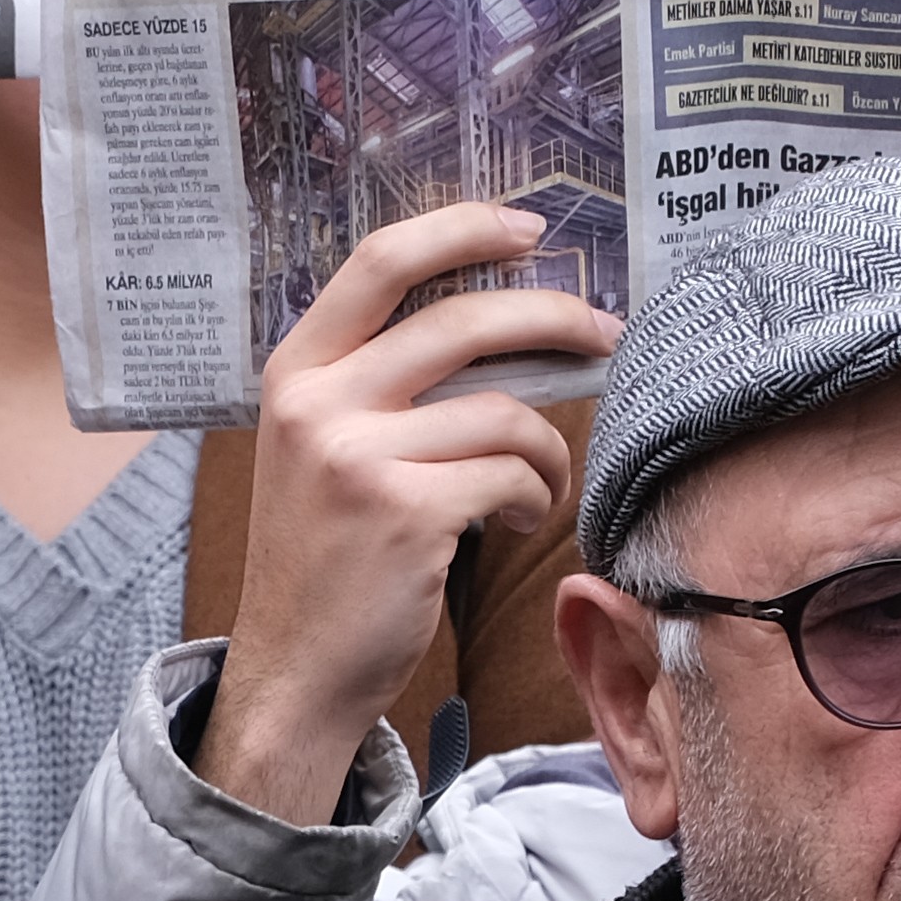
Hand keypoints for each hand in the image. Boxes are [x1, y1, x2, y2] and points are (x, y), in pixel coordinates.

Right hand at [197, 206, 617, 820]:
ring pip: (504, 412)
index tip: (528, 229)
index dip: (462, 230)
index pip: (382, 260)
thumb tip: (507, 326)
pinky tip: (518, 517)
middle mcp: (317, 404)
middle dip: (554, 320)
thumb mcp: (323, 451)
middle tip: (606, 335)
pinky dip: (535, 494)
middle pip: (463, 322)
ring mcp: (357, 457)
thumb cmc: (326, 560)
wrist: (294, 671)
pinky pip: (511, 474)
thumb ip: (382, 385)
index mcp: (295, 372)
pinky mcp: (405, 514)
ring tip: (541, 483)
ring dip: (548, 449)